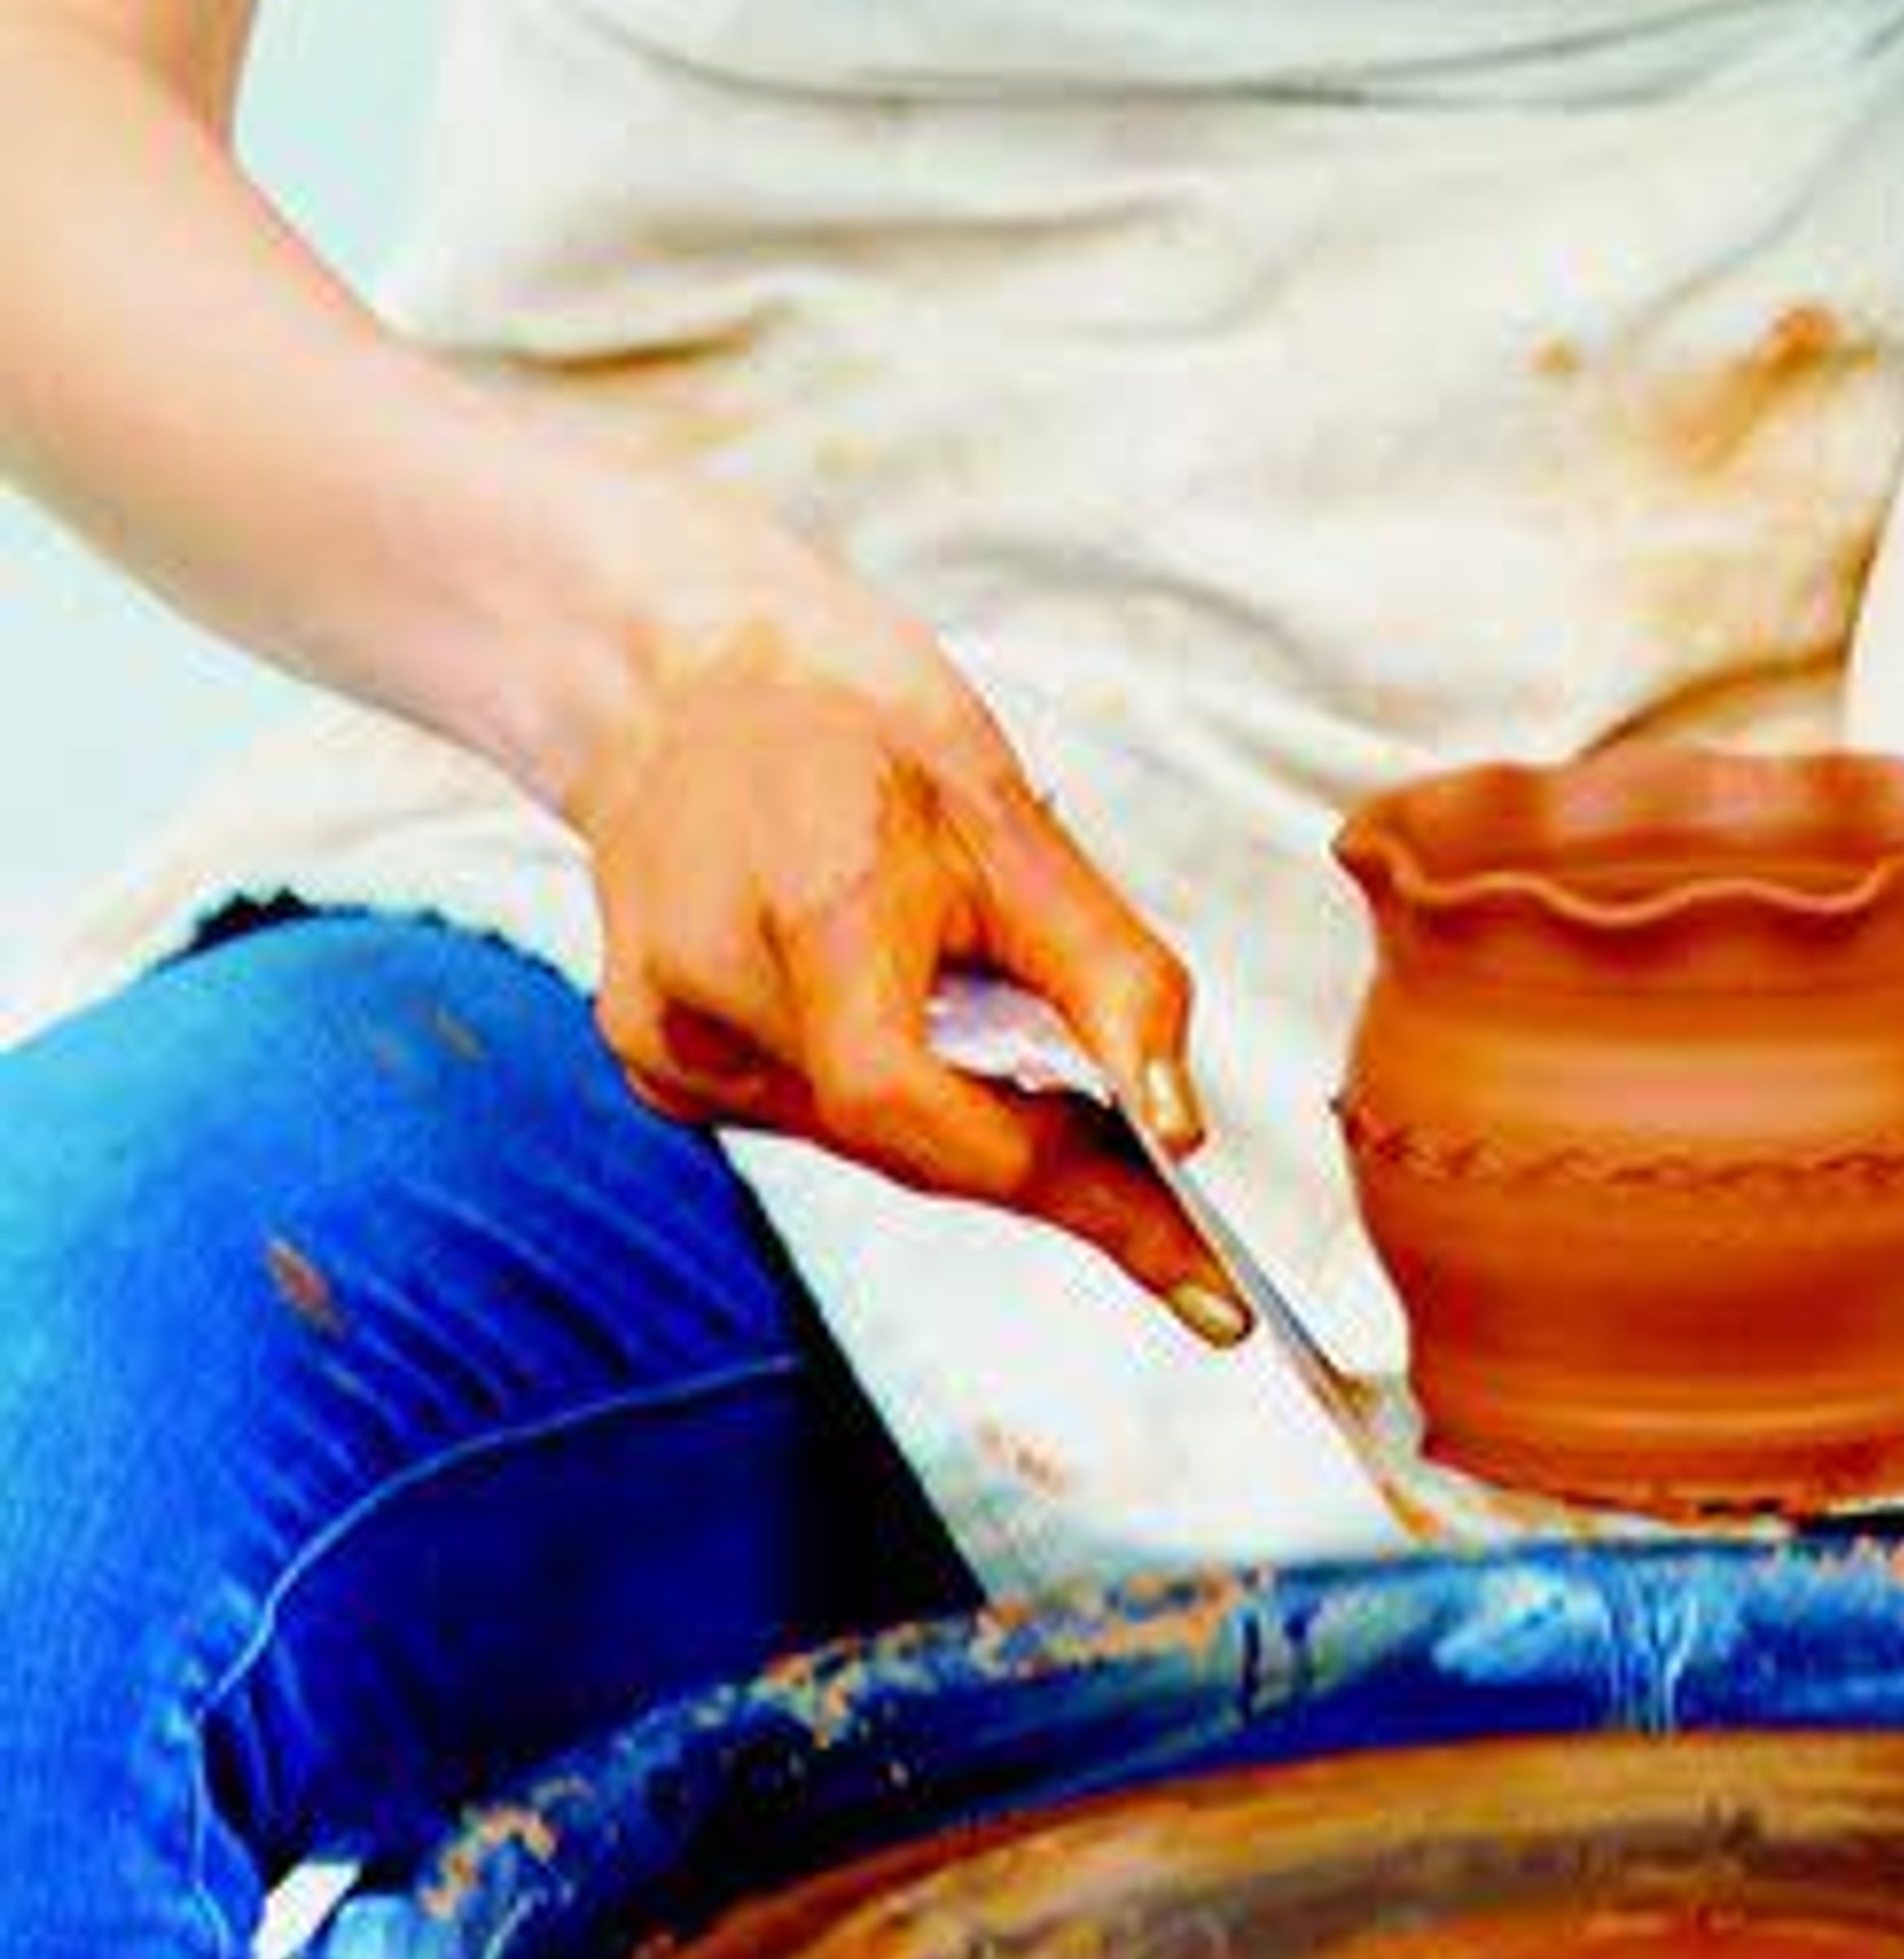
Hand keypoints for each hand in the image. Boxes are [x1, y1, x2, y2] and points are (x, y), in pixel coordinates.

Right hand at [561, 518, 1249, 1349]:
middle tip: (1156, 1192)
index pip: (920, 1109)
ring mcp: (661, 1036)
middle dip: (1037, 1159)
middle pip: (902, 1144)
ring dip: (959, 1119)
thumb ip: (1105, 976)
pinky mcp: (650, 1058)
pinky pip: (806, 1113)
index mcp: (806, 913)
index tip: (1199, 1278)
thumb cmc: (860, 730)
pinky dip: (884, 1092)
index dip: (1065, 1190)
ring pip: (860, 1141)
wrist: (696, 681)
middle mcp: (704, 995)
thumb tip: (1178, 1125)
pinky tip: (905, 1017)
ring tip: (1010, 1039)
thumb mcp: (1012, 822)